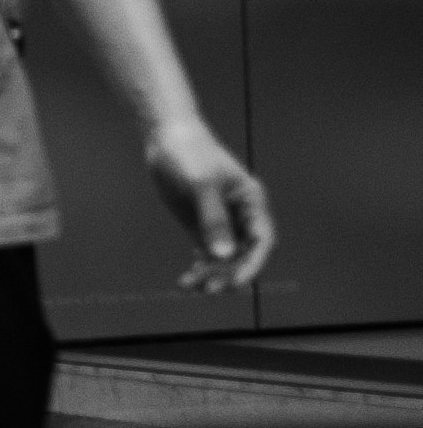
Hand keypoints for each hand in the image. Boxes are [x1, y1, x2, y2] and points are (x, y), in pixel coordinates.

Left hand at [145, 117, 274, 283]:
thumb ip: (213, 220)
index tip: (236, 282)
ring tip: (187, 285)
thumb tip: (224, 255)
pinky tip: (189, 276)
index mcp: (251, 202)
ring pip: (224, 258)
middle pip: (243, 255)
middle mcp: (240, 215)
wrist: (166, 138)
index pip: (262, 240)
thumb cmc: (189, 153)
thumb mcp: (202, 185)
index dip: (253, 264)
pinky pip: (207, 253)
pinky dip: (201, 266)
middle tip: (206, 289)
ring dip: (211, 273)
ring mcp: (221, 221)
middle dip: (228, 274)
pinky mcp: (201, 225)